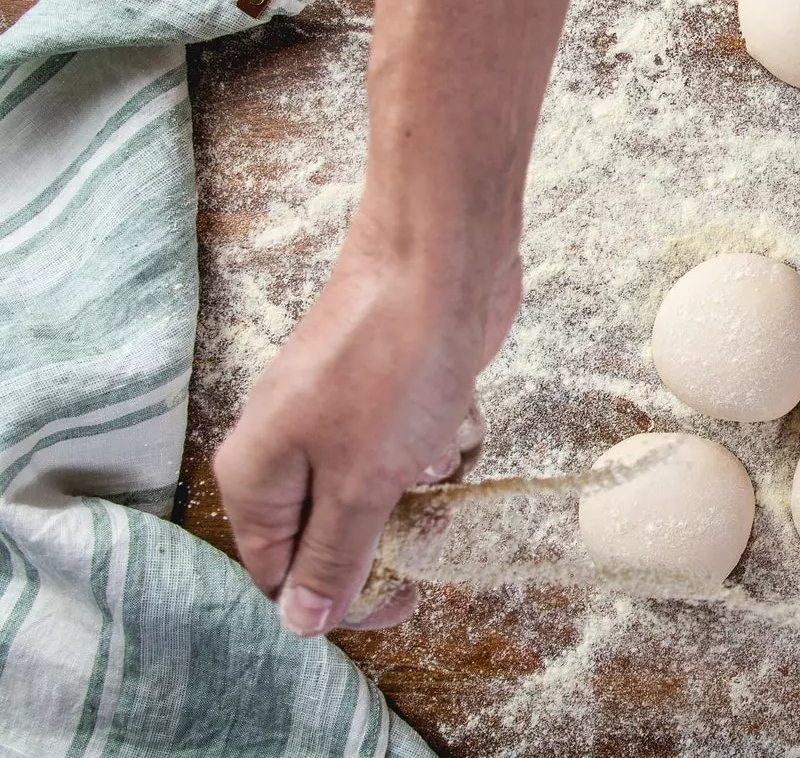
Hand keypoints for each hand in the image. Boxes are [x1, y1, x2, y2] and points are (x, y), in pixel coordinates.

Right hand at [214, 210, 521, 636]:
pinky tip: (459, 409)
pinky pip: (422, 448)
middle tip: (432, 510)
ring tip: (439, 440)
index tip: (404, 600)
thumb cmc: (393, 366)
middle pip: (339, 534)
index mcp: (257, 475)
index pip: (282, 575)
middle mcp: (289, 447)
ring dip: (430, 480)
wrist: (440, 260)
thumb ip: (333, 557)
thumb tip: (300, 623)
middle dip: (395, 528)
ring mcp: (343, 416)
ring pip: (390, 491)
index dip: (341, 599)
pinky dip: (450, 438)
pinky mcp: (394, 394)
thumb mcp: (362, 483)